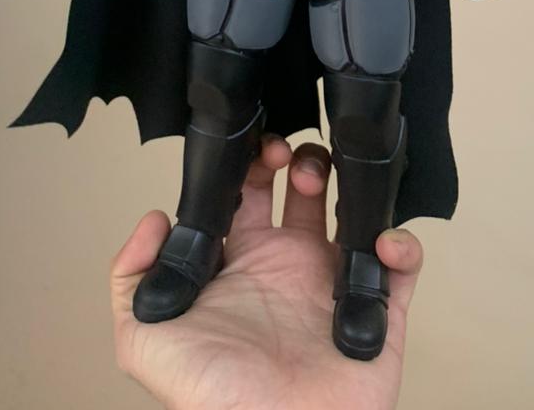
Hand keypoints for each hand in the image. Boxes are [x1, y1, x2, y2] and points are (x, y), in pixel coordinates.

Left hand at [111, 137, 422, 409]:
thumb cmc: (210, 401)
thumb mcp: (144, 339)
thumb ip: (130, 276)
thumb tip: (155, 218)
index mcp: (240, 265)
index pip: (247, 194)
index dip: (250, 164)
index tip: (253, 149)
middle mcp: (288, 268)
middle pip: (302, 192)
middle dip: (299, 160)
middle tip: (291, 158)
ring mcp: (332, 286)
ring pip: (352, 214)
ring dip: (348, 184)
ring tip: (330, 184)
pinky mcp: (376, 312)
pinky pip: (402, 267)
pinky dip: (402, 245)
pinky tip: (380, 241)